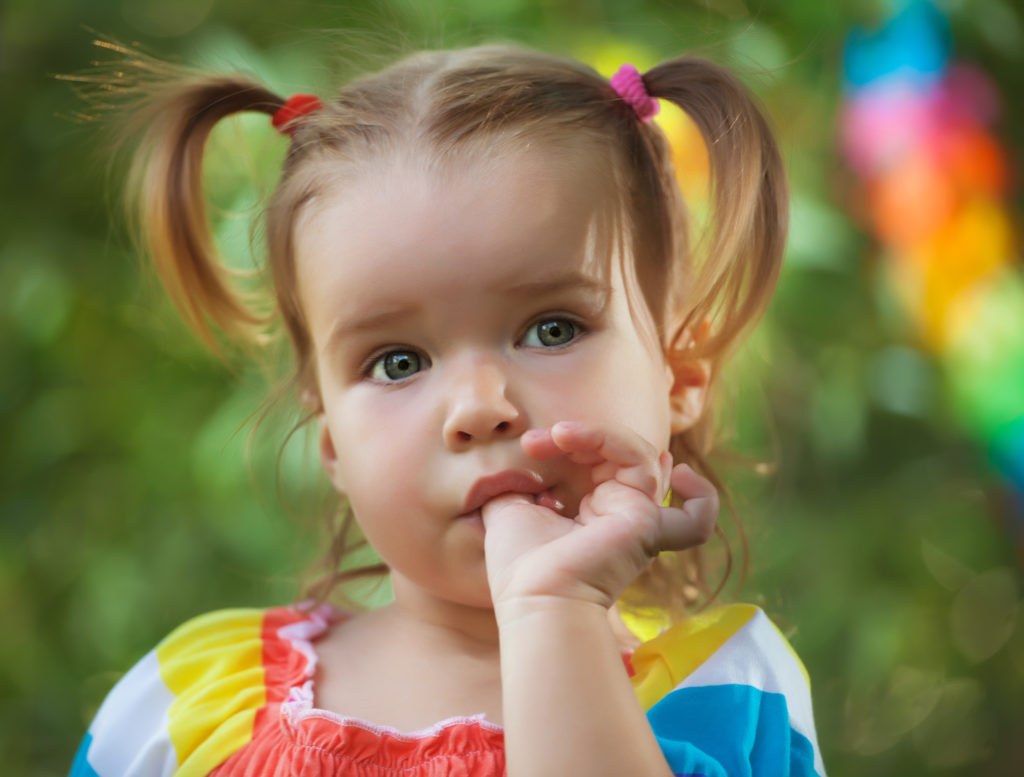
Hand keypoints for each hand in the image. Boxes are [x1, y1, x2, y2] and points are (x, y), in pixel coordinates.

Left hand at [481, 421, 717, 610]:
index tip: (531, 445)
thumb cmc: (519, 565)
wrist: (531, 594)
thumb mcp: (510, 508)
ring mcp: (639, 521)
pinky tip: (674, 467)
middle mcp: (621, 517)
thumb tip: (522, 462)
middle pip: (624, 455)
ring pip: (644, 458)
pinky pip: (697, 513)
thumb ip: (519, 483)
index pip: (603, 462)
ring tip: (561, 435)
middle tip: (538, 442)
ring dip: (601, 435)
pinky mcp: (648, 525)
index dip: (575, 442)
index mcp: (594, 514)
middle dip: (583, 436)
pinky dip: (699, 491)